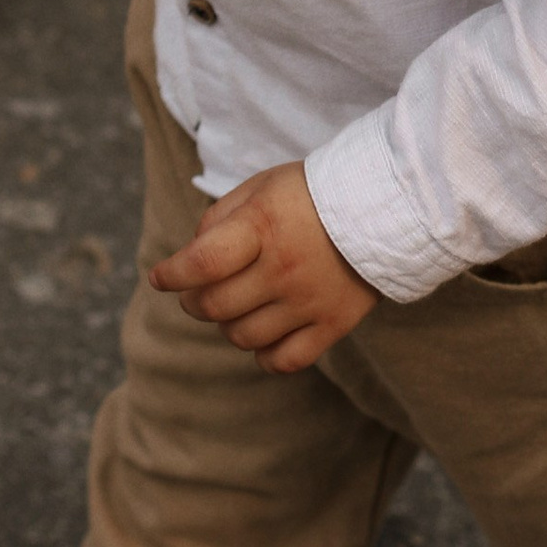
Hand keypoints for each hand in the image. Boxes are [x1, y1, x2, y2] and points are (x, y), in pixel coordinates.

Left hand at [149, 162, 378, 373]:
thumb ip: (219, 218)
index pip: (201, 263)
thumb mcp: (261, 186)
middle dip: (194, 302)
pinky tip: (263, 334)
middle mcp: (283, 268)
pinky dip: (263, 355)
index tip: (161, 278)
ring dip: (227, 325)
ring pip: (243, 337)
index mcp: (262, 226)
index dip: (172, 275)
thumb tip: (190, 257)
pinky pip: (283, 360)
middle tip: (197, 293)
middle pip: (216, 307)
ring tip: (235, 307)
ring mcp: (309, 301)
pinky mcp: (332, 325)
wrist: (385, 205)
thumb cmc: (312, 193)